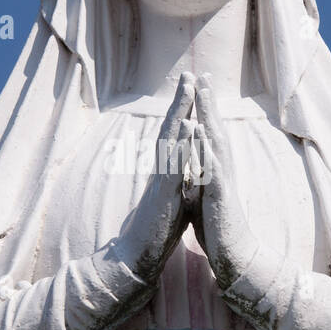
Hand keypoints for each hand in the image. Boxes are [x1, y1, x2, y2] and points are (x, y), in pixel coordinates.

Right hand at [116, 73, 195, 282]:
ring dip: (179, 112)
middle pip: (171, 128)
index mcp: (167, 170)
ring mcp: (162, 178)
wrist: (139, 255)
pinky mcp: (165, 192)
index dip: (183, 111)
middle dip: (181, 101)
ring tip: (188, 88)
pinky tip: (190, 125)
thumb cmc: (158, 229)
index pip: (175, 134)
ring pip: (170, 140)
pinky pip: (175, 163)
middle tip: (188, 74)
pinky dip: (183, 142)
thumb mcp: (176, 199)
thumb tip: (189, 168)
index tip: (192, 87)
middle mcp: (162, 168)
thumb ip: (181, 180)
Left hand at [191, 74, 258, 289]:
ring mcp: (222, 181)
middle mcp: (222, 170)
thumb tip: (194, 163)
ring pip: (216, 144)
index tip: (200, 85)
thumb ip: (200, 176)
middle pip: (216, 130)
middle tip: (204, 75)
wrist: (234, 255)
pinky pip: (212, 168)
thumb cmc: (218, 227)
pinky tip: (198, 133)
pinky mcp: (220, 195)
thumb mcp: (205, 196)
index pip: (211, 134)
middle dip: (210, 103)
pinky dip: (204, 148)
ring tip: (202, 94)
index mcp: (216, 169)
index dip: (206, 110)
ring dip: (210, 118)